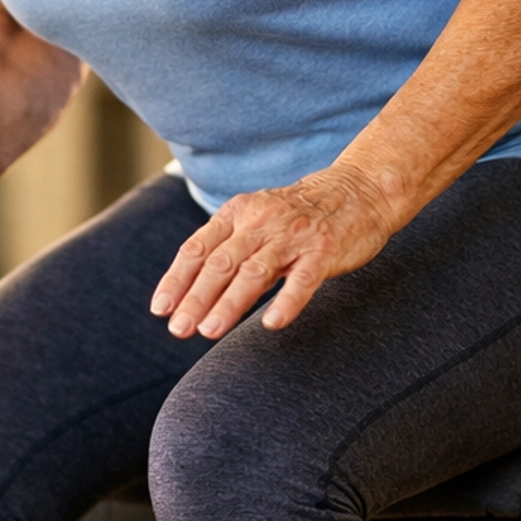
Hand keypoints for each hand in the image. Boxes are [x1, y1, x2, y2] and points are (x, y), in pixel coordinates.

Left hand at [150, 167, 395, 338]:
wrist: (360, 189)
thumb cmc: (302, 214)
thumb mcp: (257, 218)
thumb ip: (228, 245)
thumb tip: (190, 288)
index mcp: (239, 213)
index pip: (198, 248)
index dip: (176, 279)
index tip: (161, 310)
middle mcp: (261, 222)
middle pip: (221, 263)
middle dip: (196, 298)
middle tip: (179, 330)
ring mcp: (293, 237)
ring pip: (255, 272)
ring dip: (229, 303)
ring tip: (209, 331)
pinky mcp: (324, 251)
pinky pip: (303, 279)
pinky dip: (287, 301)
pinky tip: (271, 324)